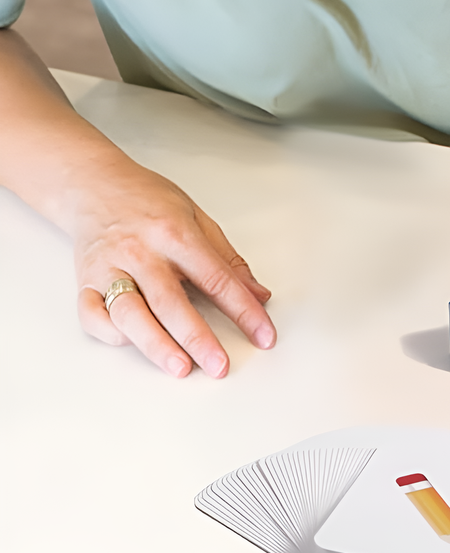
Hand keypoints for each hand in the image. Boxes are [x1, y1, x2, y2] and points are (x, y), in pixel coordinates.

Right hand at [72, 163, 275, 378]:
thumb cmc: (148, 200)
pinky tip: (136, 343)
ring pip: (131, 314)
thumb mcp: (197, 218)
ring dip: (156, 345)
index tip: (262, 334)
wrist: (95, 185)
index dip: (243, 310)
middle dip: (199, 338)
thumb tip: (258, 294)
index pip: (217, 278)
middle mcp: (141, 252)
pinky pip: (94, 317)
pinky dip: (114, 335)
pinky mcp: (84, 283)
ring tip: (181, 367)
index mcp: (175, 233)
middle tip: (220, 364)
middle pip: (172, 302)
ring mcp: (109, 268)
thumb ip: (227, 259)